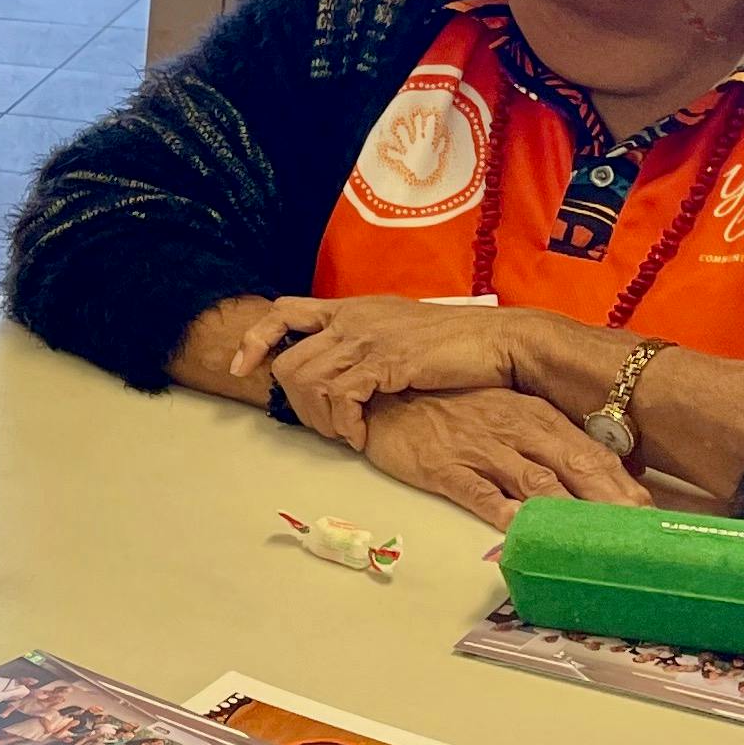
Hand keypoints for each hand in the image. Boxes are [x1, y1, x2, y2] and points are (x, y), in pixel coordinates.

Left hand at [228, 293, 535, 444]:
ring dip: (319, 418)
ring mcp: (368, 337)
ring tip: (344, 434)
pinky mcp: (386, 361)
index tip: (243, 369)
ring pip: (309, 380)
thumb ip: (366, 342)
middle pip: (288, 358)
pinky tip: (360, 436)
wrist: (500, 342)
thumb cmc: (456, 345)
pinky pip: (342, 396)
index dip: (256, 338)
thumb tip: (340, 370)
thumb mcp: (399, 333)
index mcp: (352, 308)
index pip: (283, 310)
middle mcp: (353, 318)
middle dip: (293, 400)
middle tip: (319, 426)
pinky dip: (344, 423)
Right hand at [358, 387, 651, 524]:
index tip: (652, 514)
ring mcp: (482, 448)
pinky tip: (524, 532)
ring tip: (599, 541)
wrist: (384, 395)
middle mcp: (517, 429)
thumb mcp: (504, 414)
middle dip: (612, 503)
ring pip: (538, 483)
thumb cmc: (448, 408)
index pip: (593, 452)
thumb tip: (585, 478)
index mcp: (536, 415)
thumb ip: (543, 443)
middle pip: (576, 468)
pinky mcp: (446, 467)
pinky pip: (481, 493)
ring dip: (572, 513)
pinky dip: (505, 513)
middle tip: (640, 535)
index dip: (625, 484)